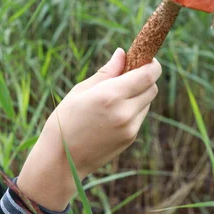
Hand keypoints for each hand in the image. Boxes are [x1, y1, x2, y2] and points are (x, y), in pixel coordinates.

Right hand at [17, 48, 161, 209]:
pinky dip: (132, 110)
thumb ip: (106, 72)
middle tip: (127, 75)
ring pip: (146, 103)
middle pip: (152, 87)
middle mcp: (125, 111)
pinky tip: (110, 114)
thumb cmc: (64, 120)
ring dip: (138, 95)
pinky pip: (139, 117)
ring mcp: (130, 127)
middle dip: (144, 78)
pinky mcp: (130, 138)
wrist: (61, 160)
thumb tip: (121, 53)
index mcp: (111, 95)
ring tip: (113, 98)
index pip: (148, 75)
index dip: (151, 64)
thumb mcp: (81, 91)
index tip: (144, 59)